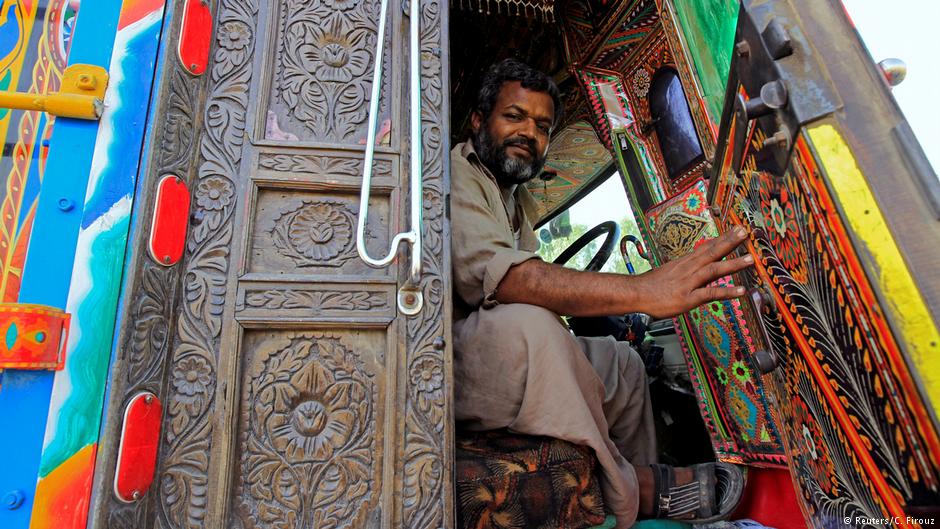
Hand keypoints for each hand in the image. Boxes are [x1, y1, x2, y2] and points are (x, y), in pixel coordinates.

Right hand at [634, 226, 752, 318]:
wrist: (635, 293)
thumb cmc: (651, 285)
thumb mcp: (670, 271)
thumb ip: (686, 269)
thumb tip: (697, 265)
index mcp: (685, 262)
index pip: (707, 246)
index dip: (723, 238)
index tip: (736, 229)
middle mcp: (689, 269)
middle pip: (712, 252)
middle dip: (730, 242)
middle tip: (745, 232)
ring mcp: (689, 283)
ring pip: (714, 270)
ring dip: (733, 264)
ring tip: (750, 259)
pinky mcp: (688, 298)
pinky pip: (710, 293)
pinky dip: (726, 292)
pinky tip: (741, 291)